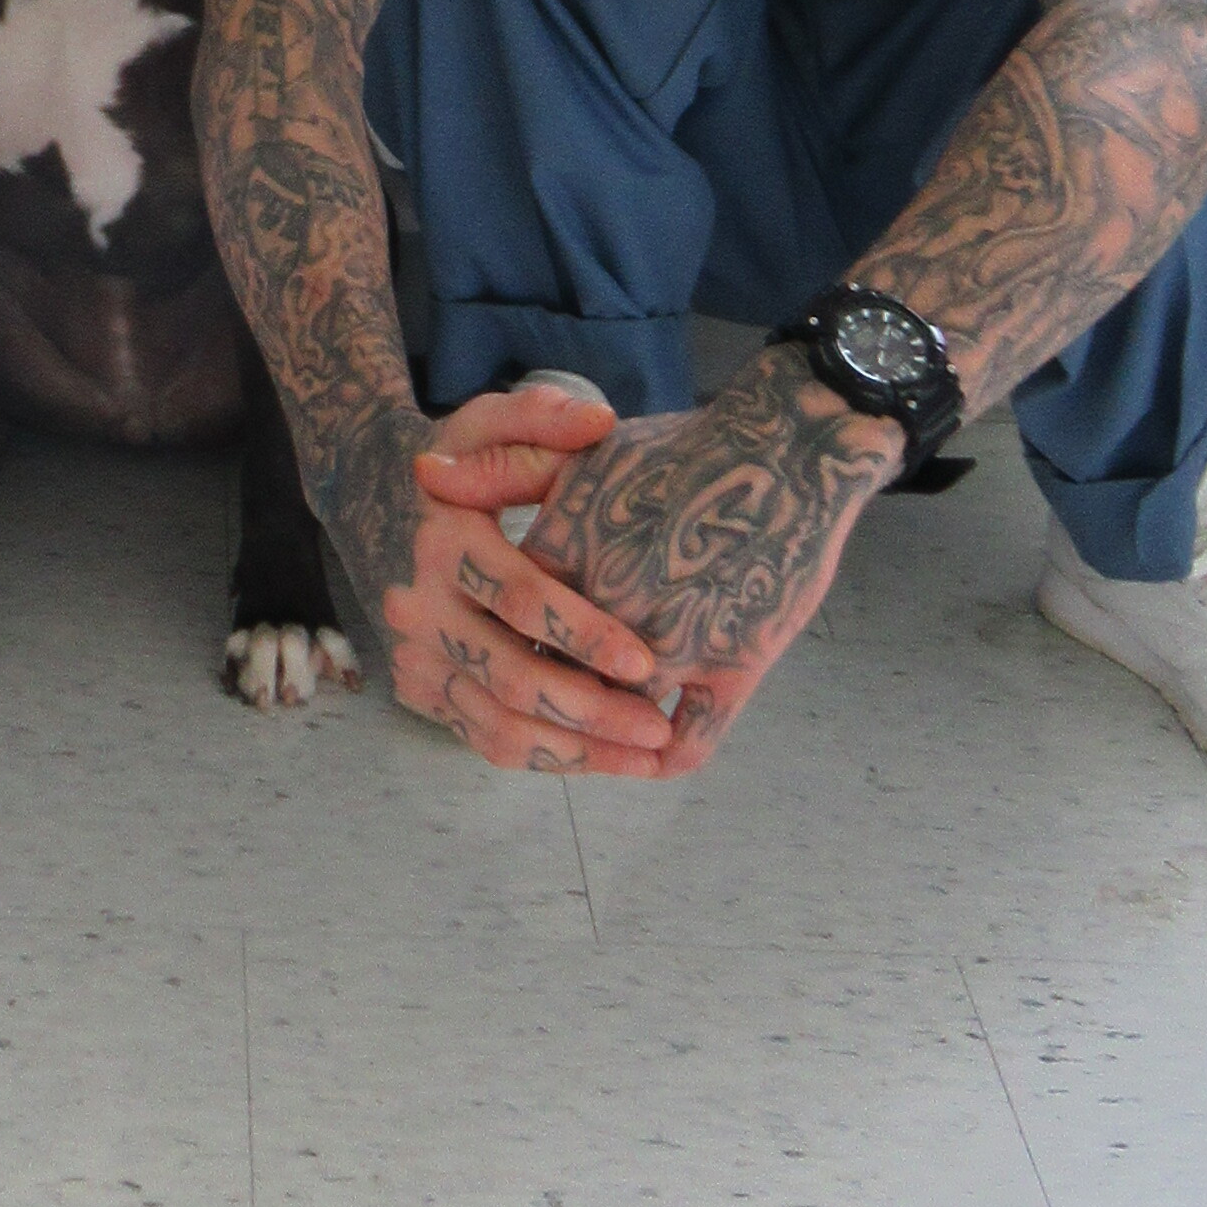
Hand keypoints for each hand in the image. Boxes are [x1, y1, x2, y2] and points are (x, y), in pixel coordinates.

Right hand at [371, 378, 685, 774]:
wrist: (365, 495)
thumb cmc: (449, 461)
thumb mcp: (483, 422)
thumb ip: (539, 416)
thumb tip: (600, 422)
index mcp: (443, 543)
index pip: (519, 600)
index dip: (583, 636)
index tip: (646, 662)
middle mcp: (419, 607)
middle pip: (510, 678)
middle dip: (592, 712)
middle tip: (659, 728)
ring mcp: (413, 655)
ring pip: (495, 726)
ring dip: (574, 753)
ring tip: (645, 759)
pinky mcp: (416, 688)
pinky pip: (480, 738)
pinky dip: (542, 757)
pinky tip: (600, 757)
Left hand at [512, 367, 900, 772]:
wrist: (783, 451)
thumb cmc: (681, 449)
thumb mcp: (581, 452)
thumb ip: (499, 468)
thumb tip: (424, 476)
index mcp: (559, 567)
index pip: (508, 635)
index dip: (506, 654)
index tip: (508, 660)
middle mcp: (604, 616)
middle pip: (554, 686)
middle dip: (552, 705)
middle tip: (556, 705)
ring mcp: (671, 647)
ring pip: (615, 719)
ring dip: (606, 738)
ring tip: (606, 733)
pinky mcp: (733, 668)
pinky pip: (690, 742)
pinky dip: (665, 757)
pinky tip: (655, 756)